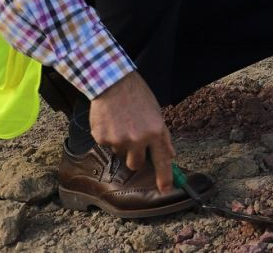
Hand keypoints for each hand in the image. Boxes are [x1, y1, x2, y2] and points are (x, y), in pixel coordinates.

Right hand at [89, 71, 174, 193]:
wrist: (113, 83)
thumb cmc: (138, 96)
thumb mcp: (156, 113)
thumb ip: (163, 136)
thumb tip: (170, 155)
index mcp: (155, 132)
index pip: (162, 161)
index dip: (164, 178)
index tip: (166, 190)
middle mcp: (137, 139)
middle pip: (136, 164)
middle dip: (136, 157)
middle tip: (134, 140)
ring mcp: (118, 140)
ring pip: (120, 154)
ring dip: (122, 145)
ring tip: (122, 124)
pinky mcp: (102, 138)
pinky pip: (107, 146)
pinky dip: (109, 137)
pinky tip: (111, 121)